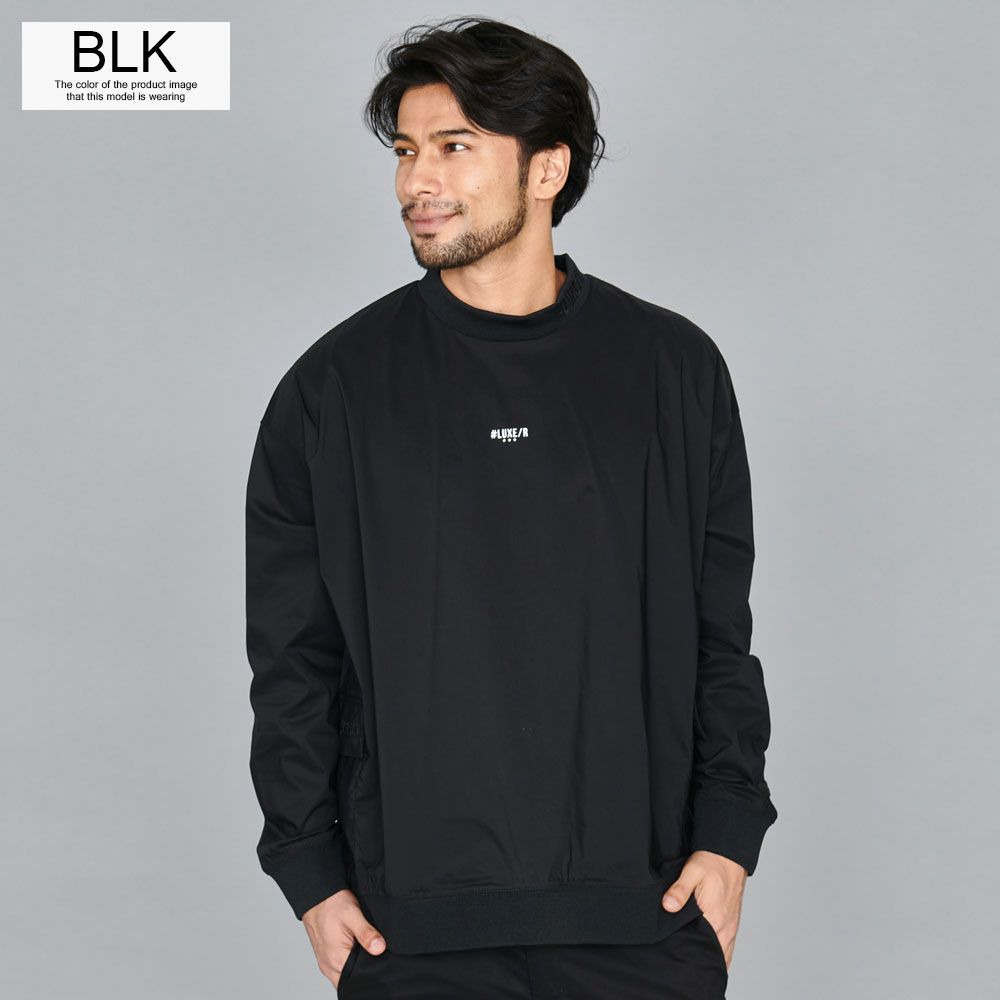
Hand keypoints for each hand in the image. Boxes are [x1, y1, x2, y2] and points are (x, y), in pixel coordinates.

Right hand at [302, 888, 387, 988]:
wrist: (316, 896)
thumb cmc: (332, 903)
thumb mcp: (353, 914)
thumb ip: (366, 933)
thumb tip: (379, 948)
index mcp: (336, 959)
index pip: (358, 979)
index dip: (371, 974)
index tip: (382, 963)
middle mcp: (329, 966)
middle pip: (351, 980)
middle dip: (365, 972)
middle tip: (375, 954)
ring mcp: (326, 963)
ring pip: (345, 975)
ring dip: (356, 968)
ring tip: (366, 951)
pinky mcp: (326, 957)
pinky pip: (339, 969)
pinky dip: (349, 964)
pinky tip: (357, 950)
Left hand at [660, 850, 746, 969]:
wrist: (728, 855)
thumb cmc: (710, 863)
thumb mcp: (692, 872)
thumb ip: (680, 890)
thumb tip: (668, 906)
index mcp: (716, 919)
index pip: (704, 951)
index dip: (692, 958)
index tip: (678, 962)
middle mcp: (726, 928)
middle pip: (714, 957)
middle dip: (700, 962)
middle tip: (681, 965)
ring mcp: (731, 928)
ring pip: (722, 955)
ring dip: (709, 958)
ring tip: (691, 962)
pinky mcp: (732, 924)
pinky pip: (727, 948)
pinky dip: (718, 953)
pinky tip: (704, 953)